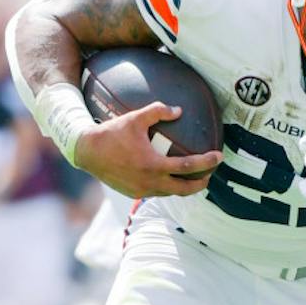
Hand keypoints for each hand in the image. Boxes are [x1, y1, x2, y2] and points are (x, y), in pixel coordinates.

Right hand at [73, 101, 214, 196]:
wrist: (87, 152)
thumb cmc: (112, 133)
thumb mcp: (136, 118)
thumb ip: (158, 111)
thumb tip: (179, 110)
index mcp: (154, 165)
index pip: (188, 167)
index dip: (207, 162)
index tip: (218, 157)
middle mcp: (149, 182)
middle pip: (184, 189)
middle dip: (200, 184)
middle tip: (209, 175)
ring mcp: (141, 190)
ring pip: (170, 193)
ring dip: (183, 187)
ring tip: (192, 178)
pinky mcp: (133, 193)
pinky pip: (156, 192)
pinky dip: (167, 187)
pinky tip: (169, 178)